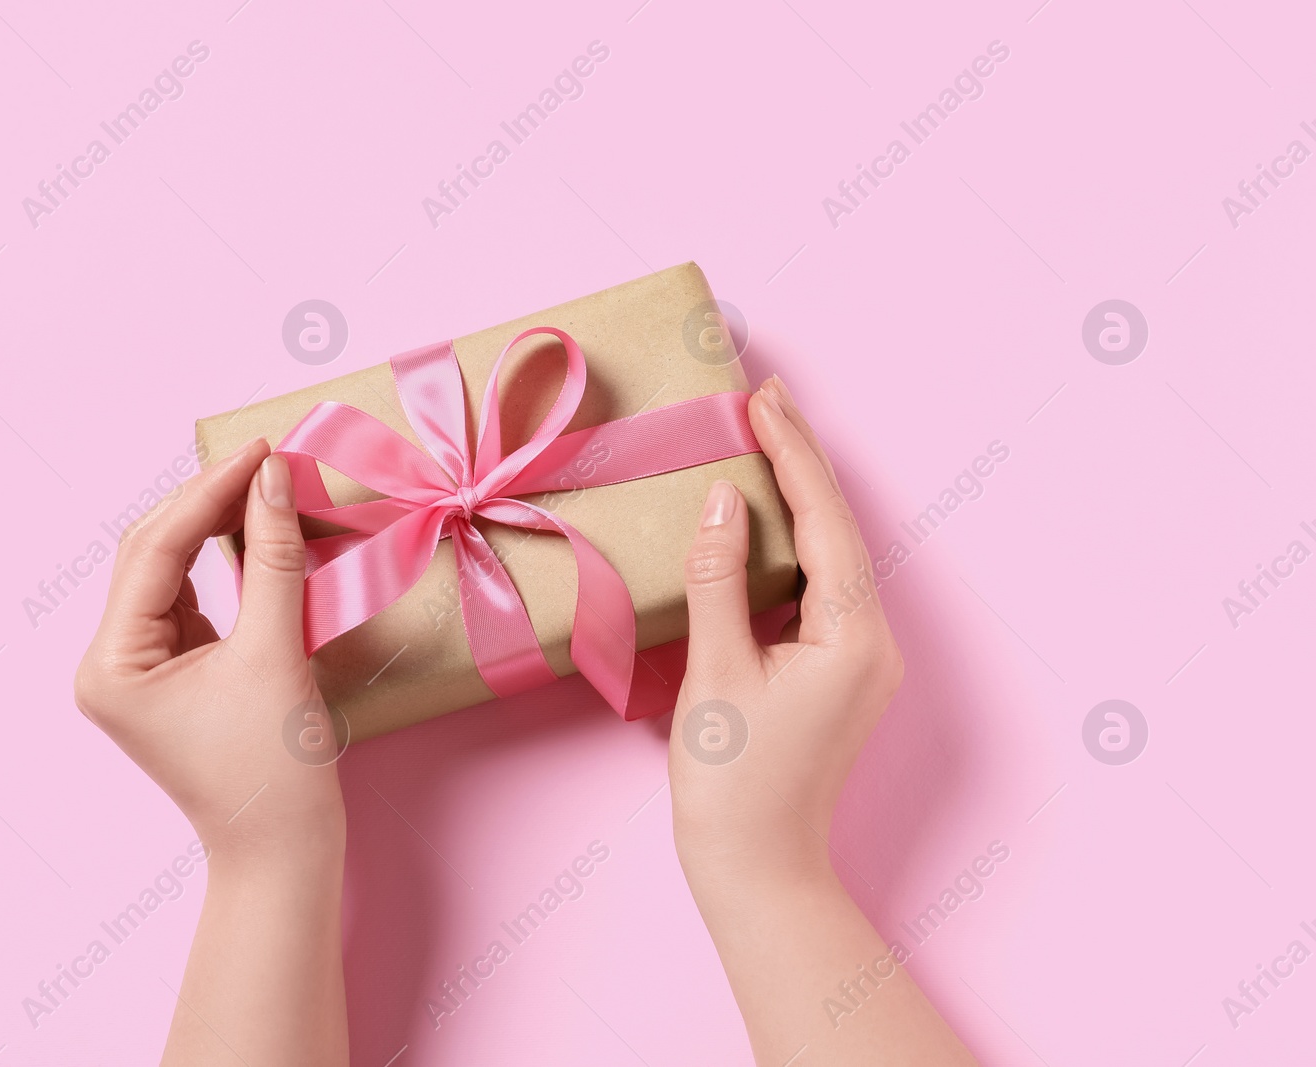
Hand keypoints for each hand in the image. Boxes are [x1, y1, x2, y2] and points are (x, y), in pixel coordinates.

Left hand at [76, 440, 350, 1064]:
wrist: (283, 850)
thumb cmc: (274, 770)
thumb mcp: (274, 652)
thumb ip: (272, 557)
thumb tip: (273, 480)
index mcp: (112, 664)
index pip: (155, 552)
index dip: (208, 494)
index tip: (260, 451)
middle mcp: (109, 663)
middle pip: (153, 555)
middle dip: (209, 504)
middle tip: (267, 459)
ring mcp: (137, 670)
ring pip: (171, 571)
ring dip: (216, 528)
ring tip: (266, 486)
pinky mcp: (170, 674)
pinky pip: (192, 599)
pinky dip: (224, 564)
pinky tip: (258, 533)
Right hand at [668, 378, 973, 1064]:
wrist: (757, 870)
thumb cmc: (732, 783)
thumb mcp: (715, 673)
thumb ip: (719, 578)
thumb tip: (727, 499)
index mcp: (853, 637)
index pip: (826, 522)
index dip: (792, 456)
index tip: (762, 400)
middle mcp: (874, 642)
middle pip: (840, 531)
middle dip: (802, 463)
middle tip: (767, 399)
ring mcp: (862, 660)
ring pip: (834, 557)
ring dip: (800, 498)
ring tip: (766, 438)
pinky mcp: (840, 674)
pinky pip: (823, 588)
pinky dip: (796, 542)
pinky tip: (768, 517)